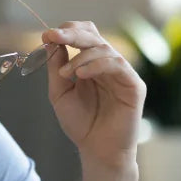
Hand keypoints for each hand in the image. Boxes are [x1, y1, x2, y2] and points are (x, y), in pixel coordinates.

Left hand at [43, 21, 145, 169]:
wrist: (97, 150)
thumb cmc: (80, 124)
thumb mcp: (59, 92)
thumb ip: (56, 66)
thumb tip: (51, 39)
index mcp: (90, 63)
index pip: (83, 35)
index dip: (66, 31)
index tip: (46, 35)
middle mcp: (108, 65)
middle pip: (93, 36)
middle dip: (71, 34)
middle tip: (53, 36)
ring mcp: (122, 73)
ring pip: (104, 48)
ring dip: (80, 56)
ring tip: (65, 73)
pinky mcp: (134, 85)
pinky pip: (117, 64)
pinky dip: (97, 65)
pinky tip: (81, 75)